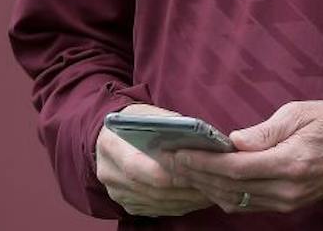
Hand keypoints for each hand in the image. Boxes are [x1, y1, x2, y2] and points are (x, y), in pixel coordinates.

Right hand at [96, 103, 212, 217]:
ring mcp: (117, 193)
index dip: (167, 168)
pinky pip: (158, 209)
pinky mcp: (128, 204)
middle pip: (151, 187)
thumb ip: (169, 123)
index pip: (137, 165)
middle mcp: (109, 173)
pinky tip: (200, 197)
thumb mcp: (149, 113)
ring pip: (157, 202)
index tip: (195, 165)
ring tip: (213, 190)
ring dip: (187, 198)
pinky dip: (181, 204)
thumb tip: (198, 136)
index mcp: (110, 145)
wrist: (111, 136)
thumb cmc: (137, 120)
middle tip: (213, 182)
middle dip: (184, 186)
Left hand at [173, 100, 322, 214]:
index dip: (204, 162)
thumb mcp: (300, 113)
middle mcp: (286, 188)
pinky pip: (247, 204)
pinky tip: (209, 182)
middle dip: (196, 174)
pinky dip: (224, 194)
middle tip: (170, 161)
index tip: (179, 152)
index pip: (236, 167)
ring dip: (206, 186)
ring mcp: (286, 201)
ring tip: (183, 170)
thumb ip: (265, 131)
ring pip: (235, 199)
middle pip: (230, 186)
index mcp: (290, 162)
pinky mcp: (287, 205)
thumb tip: (233, 142)